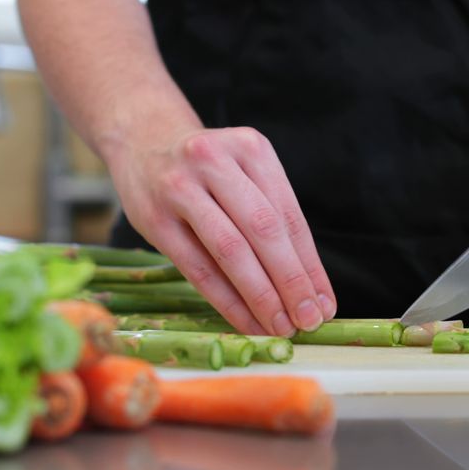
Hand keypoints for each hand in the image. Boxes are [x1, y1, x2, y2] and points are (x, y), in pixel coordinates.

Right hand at [107, 125, 336, 335]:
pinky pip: (197, 268)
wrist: (143, 142)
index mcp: (251, 148)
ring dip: (261, 296)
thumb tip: (310, 287)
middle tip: (309, 320)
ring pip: (230, 250)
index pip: (288, 216)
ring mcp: (181, 188)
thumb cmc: (209, 169)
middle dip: (291, 281)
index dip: (310, 264)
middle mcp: (216, 161)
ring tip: (281, 327)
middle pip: (263, 230)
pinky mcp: (155, 218)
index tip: (325, 303)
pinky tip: (246, 322)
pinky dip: (226, 301)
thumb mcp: (245, 172)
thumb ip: (273, 218)